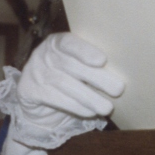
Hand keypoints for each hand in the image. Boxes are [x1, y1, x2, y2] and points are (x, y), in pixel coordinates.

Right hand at [0, 33, 124, 152]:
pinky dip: (75, 106)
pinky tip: (90, 112)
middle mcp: (44, 54)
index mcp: (59, 42)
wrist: (39, 97)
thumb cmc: (69, 75)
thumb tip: (126, 67)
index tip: (102, 60)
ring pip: (65, 84)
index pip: (70, 43)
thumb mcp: (79, 63)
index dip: (85, 51)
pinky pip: (55, 99)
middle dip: (97, 78)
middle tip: (118, 89)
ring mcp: (34, 71)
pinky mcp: (28, 90)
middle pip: (71, 66)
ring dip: (89, 97)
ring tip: (107, 107)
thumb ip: (93, 62)